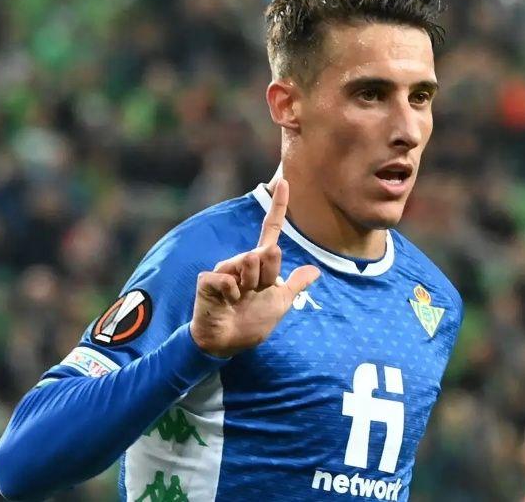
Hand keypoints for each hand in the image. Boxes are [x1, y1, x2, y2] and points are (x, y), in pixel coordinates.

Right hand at [189, 178, 319, 357]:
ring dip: (251, 285)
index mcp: (260, 264)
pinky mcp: (208, 279)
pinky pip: (229, 279)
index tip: (284, 181)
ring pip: (249, 263)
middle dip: (268, 276)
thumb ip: (295, 285)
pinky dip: (233, 293)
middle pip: (267, 252)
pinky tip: (228, 301)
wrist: (229, 342)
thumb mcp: (281, 303)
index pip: (270, 230)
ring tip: (241, 298)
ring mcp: (224, 268)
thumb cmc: (253, 322)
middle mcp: (242, 260)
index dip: (278, 206)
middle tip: (255, 293)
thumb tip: (316, 271)